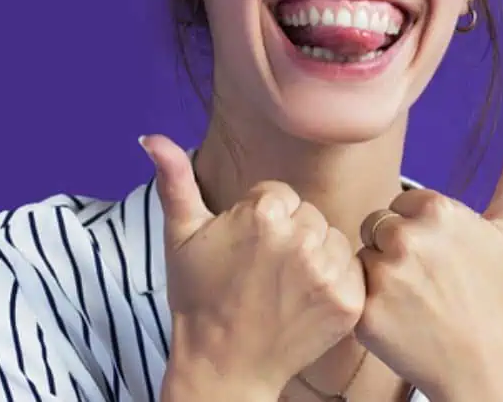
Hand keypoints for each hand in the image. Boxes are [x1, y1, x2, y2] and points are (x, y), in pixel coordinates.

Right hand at [141, 134, 366, 398]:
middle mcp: (301, 236)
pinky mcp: (348, 299)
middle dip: (289, 236)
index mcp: (264, 211)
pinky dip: (334, 284)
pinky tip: (304, 301)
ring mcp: (328, 270)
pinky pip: (352, 270)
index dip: (260, 221)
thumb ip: (174, 180)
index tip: (244, 251)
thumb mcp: (180, 236)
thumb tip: (150, 137)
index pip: (280, 195)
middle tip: (261, 272)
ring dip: (315, 258)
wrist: (222, 366)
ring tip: (282, 287)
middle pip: (309, 215)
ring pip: (332, 240)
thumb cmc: (198, 298)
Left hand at [353, 132, 502, 401]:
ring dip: (380, 277)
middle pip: (376, 227)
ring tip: (416, 303)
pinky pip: (351, 290)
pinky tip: (399, 321)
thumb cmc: (499, 299)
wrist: (486, 368)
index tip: (443, 261)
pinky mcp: (365, 310)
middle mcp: (407, 236)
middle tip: (429, 285)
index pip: (401, 204)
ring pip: (361, 257)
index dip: (420, 233)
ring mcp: (384, 275)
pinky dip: (369, 307)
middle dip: (396, 252)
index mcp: (437, 209)